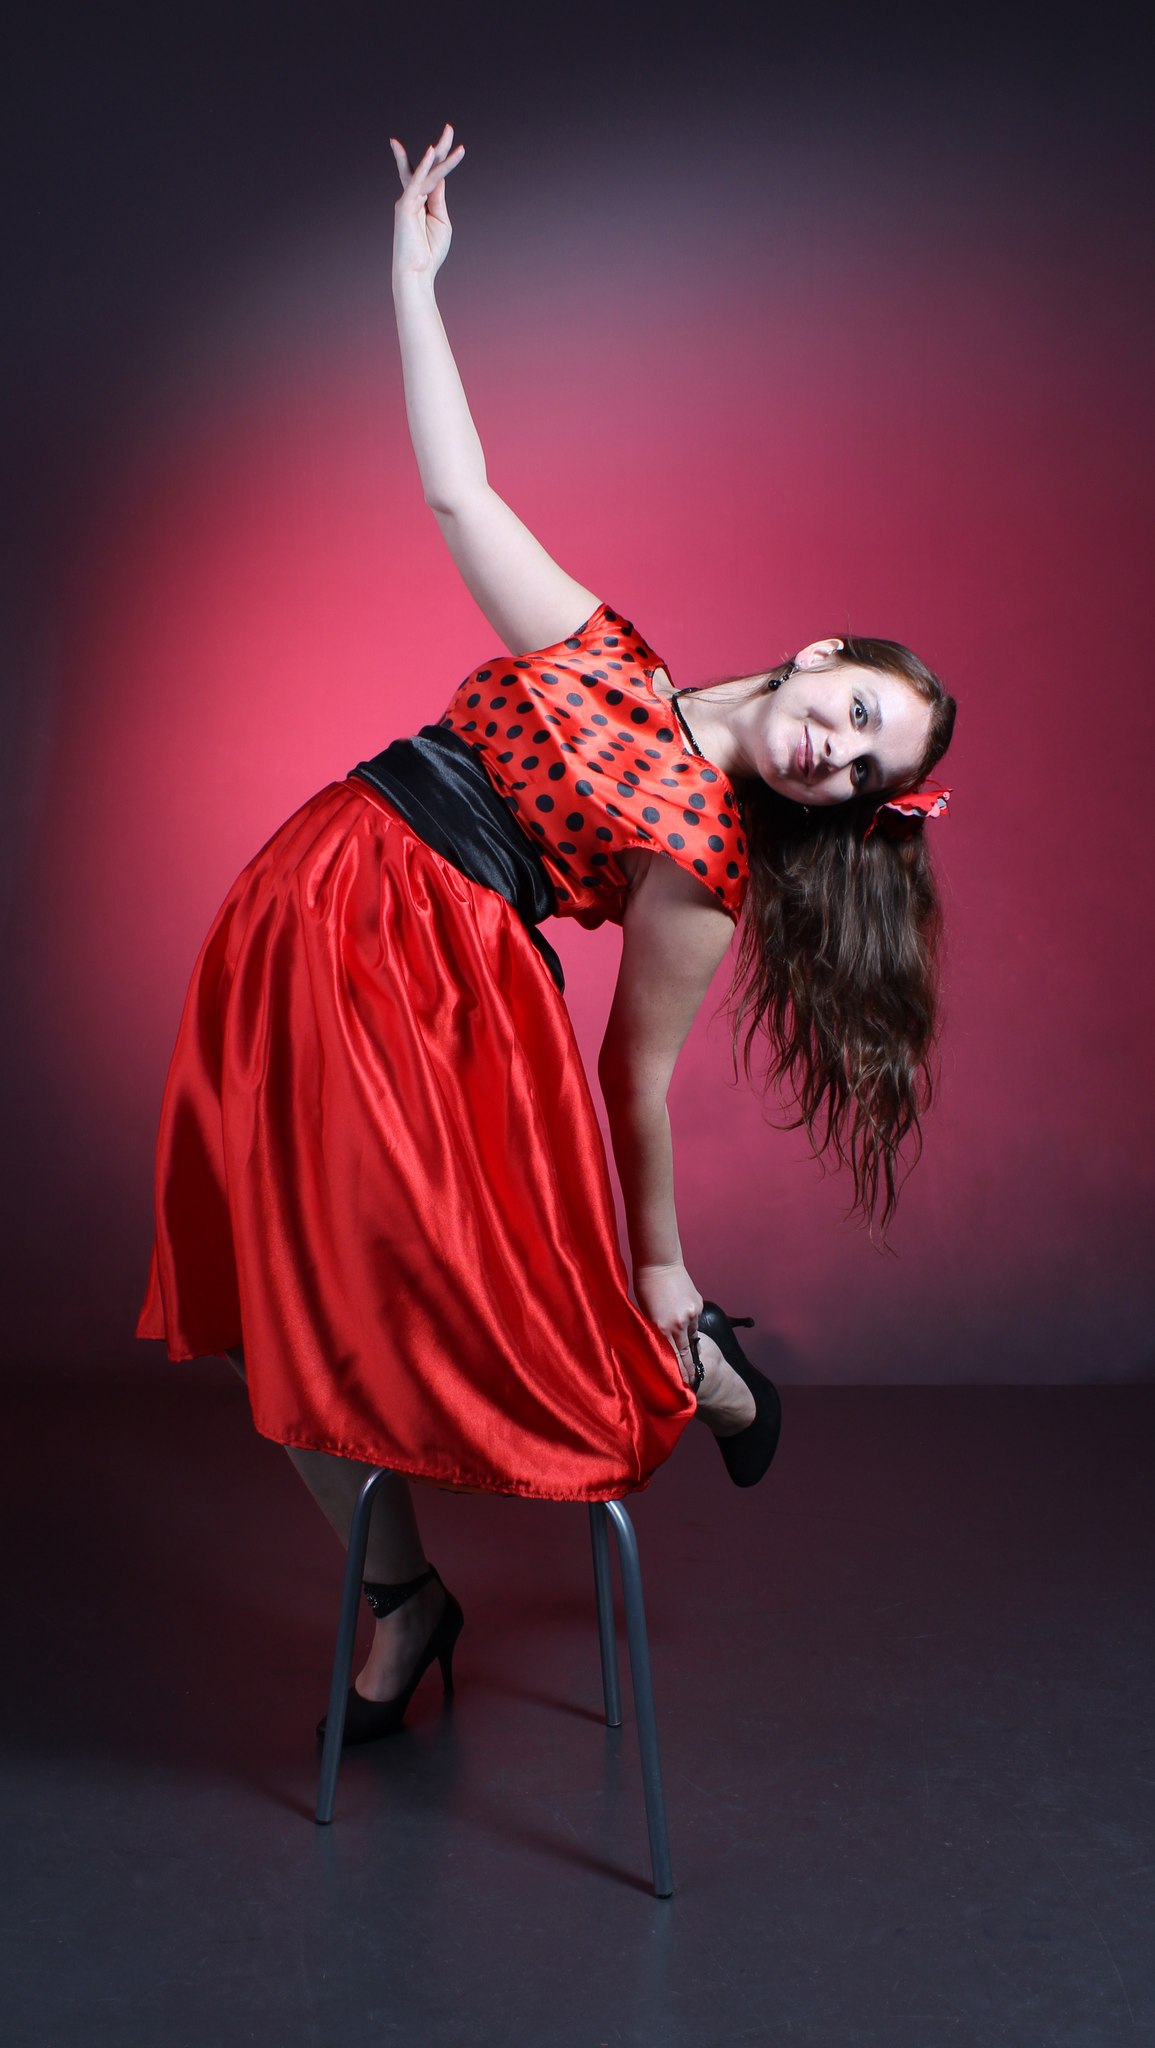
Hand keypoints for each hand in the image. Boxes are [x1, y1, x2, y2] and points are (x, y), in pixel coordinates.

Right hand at [389, 124, 465, 285]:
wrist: (417, 273)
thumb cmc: (429, 252)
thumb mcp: (441, 221)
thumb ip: (439, 199)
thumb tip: (440, 179)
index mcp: (422, 202)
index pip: (433, 176)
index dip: (440, 160)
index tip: (450, 145)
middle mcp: (413, 196)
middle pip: (428, 166)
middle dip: (439, 147)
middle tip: (449, 127)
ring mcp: (408, 199)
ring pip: (428, 172)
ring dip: (440, 153)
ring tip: (449, 133)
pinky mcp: (405, 205)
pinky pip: (417, 181)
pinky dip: (424, 166)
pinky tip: (431, 152)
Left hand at [634, 1262, 703, 1388]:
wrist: (660, 1263)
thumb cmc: (645, 1287)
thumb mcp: (645, 1314)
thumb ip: (655, 1332)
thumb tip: (660, 1348)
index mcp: (663, 1327)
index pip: (674, 1358)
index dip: (679, 1373)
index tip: (683, 1385)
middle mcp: (680, 1323)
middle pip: (687, 1353)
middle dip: (689, 1368)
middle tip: (691, 1382)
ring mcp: (692, 1313)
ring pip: (692, 1336)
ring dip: (688, 1343)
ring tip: (685, 1350)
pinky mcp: (698, 1304)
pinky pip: (695, 1321)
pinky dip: (689, 1324)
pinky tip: (681, 1318)